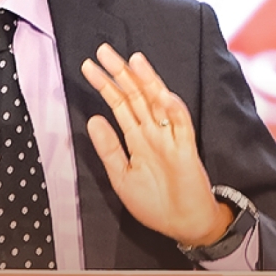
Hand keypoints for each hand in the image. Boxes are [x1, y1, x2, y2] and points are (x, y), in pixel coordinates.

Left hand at [81, 44, 231, 246]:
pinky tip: (161, 94)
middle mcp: (153, 132)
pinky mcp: (186, 150)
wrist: (183, 225)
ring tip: (134, 60)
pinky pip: (181, 125)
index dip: (105, 85)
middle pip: (136, 95)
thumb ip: (109, 148)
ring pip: (158, 103)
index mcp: (137, 137)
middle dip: (121, 73)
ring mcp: (170, 138)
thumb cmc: (154, 202)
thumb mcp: (121, 175)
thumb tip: (93, 119)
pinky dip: (173, 109)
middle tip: (103, 50)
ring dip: (148, 81)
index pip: (119, 104)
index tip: (89, 66)